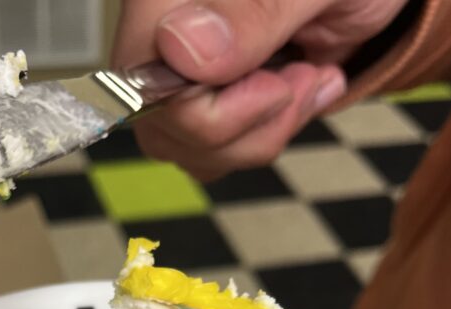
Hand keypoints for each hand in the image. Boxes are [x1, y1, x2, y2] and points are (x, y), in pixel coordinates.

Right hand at [112, 0, 408, 178]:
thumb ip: (252, 12)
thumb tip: (183, 48)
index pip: (144, 79)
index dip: (217, 108)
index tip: (282, 82)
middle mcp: (160, 28)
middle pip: (163, 127)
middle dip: (249, 127)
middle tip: (304, 77)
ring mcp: (177, 68)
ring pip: (186, 150)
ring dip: (261, 135)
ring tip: (306, 77)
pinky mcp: (201, 96)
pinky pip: (209, 152)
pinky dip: (262, 136)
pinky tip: (293, 91)